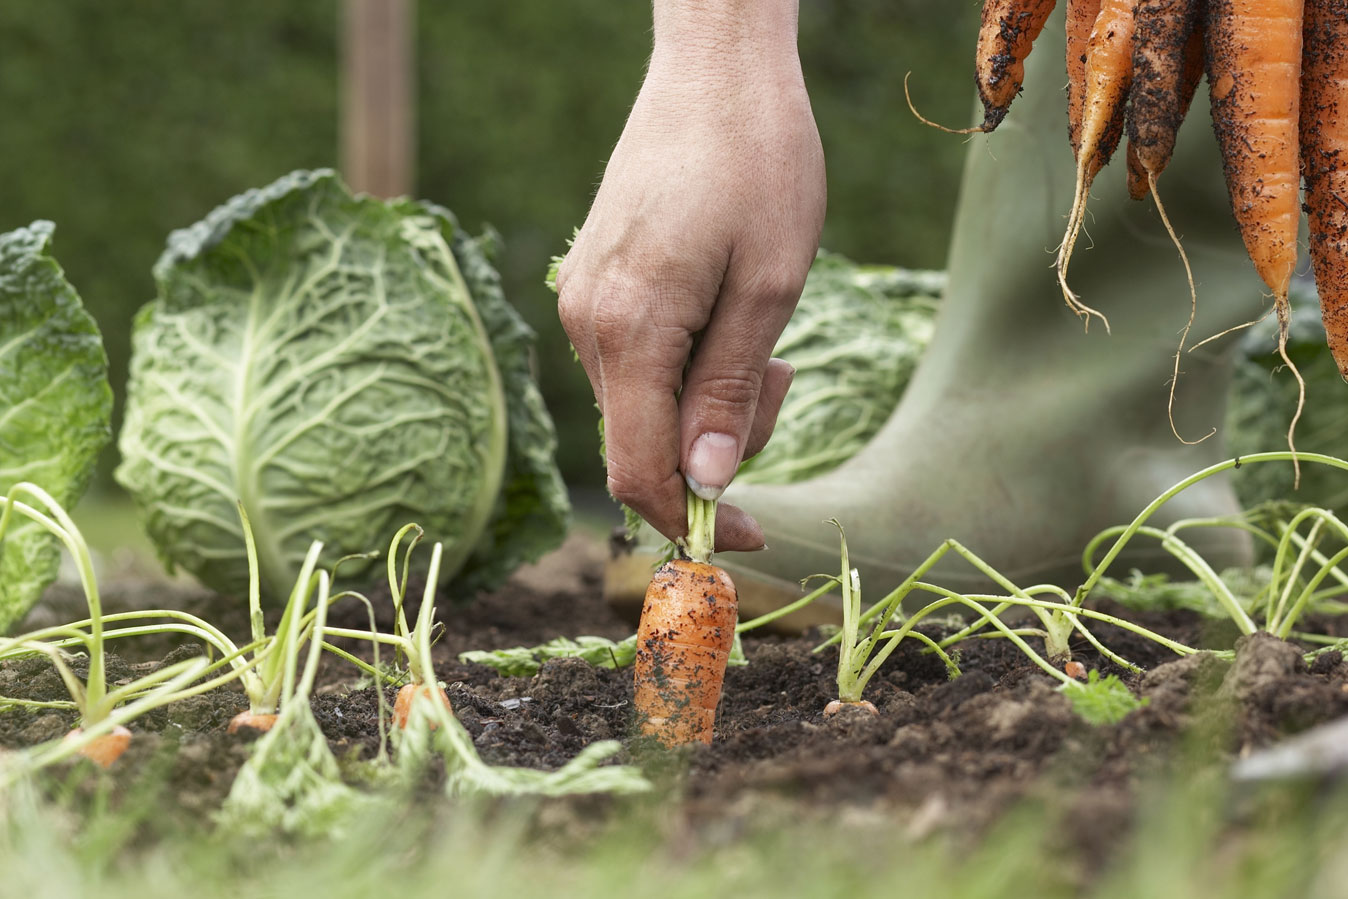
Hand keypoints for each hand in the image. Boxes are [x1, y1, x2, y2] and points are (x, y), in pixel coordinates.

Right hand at [556, 6, 824, 550]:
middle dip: (720, 440)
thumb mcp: (769, 287)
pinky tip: (728, 310)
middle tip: (783, 375)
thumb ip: (729, 391)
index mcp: (628, 331)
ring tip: (765, 331)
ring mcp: (585, 301)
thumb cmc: (757, 163)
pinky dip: (688, 362)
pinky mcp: (596, 282)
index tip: (750, 538)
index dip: (693, 520)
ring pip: (644, 402)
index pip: (639, 471)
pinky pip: (638, 360)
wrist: (713, 67)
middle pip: (645, 441)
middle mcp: (587, 325)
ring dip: (710, 396)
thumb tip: (706, 484)